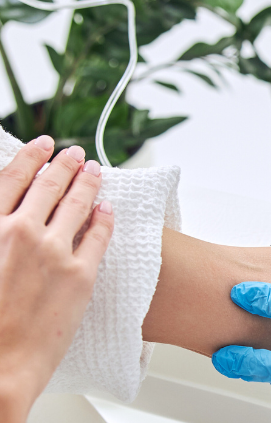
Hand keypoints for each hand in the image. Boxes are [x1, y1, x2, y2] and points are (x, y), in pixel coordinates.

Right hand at [0, 138, 113, 413]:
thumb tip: (7, 222)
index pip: (11, 178)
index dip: (31, 158)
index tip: (43, 146)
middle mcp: (20, 232)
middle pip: (49, 185)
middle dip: (65, 164)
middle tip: (76, 154)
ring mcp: (53, 252)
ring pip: (78, 204)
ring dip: (89, 183)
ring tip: (96, 171)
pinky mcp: (81, 275)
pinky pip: (99, 236)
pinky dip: (105, 218)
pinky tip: (108, 210)